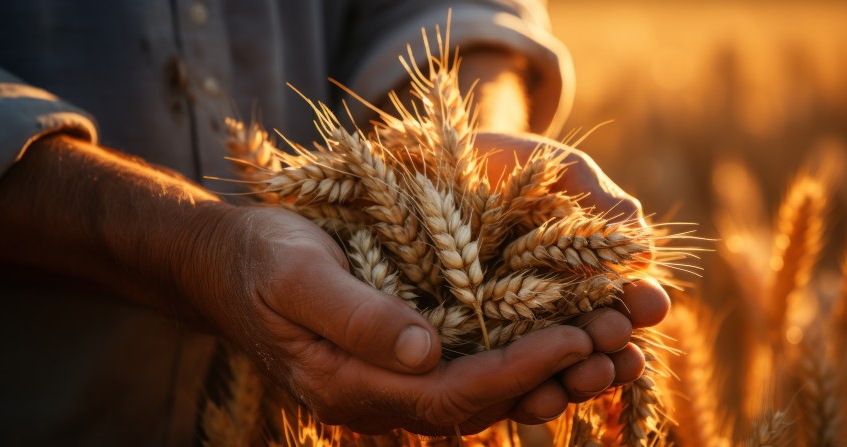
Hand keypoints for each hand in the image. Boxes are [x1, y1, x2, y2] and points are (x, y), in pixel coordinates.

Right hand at [179, 205, 607, 434]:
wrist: (229, 265)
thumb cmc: (259, 258)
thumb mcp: (297, 274)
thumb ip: (356, 314)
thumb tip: (427, 350)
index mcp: (352, 387)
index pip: (454, 393)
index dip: (518, 369)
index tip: (575, 336)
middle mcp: (382, 400)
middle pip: (485, 403)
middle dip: (553, 376)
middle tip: (616, 341)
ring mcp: (397, 384)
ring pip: (489, 394)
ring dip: (552, 373)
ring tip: (614, 344)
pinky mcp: (409, 361)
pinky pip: (477, 370)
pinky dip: (525, 358)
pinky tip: (568, 335)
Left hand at [476, 131, 671, 400]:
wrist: (425, 158)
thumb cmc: (501, 161)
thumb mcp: (556, 170)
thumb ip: (598, 199)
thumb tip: (645, 250)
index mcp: (584, 271)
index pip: (622, 299)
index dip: (640, 304)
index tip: (651, 303)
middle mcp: (554, 308)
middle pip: (594, 342)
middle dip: (611, 347)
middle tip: (615, 340)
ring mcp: (511, 331)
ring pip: (554, 370)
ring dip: (577, 380)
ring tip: (585, 375)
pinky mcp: (468, 347)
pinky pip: (500, 380)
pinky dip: (522, 392)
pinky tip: (535, 397)